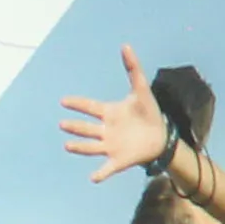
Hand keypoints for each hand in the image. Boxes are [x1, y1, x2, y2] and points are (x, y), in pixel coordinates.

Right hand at [58, 46, 174, 179]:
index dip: (78, 104)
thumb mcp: (141, 89)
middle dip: (76, 127)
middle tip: (64, 124)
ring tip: (68, 145)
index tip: (64, 101)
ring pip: (91, 147)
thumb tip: (125, 45)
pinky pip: (106, 168)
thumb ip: (133, 68)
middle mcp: (105, 130)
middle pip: (87, 128)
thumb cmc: (147, 112)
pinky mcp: (118, 160)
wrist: (161, 136)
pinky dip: (100, 174)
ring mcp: (110, 146)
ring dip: (80, 147)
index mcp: (109, 113)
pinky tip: (93, 178)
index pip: (90, 107)